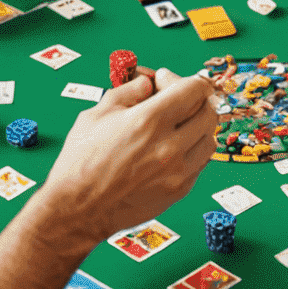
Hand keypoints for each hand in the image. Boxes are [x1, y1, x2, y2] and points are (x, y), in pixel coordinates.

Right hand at [40, 66, 218, 247]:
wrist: (78, 209)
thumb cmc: (81, 161)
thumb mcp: (97, 113)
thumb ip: (128, 92)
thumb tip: (148, 83)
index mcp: (149, 120)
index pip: (194, 89)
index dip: (185, 80)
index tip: (168, 81)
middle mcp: (170, 146)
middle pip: (208, 111)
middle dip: (195, 99)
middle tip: (175, 100)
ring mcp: (178, 172)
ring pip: (209, 139)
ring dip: (198, 126)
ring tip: (176, 125)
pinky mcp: (179, 191)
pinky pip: (200, 163)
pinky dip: (192, 150)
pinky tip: (171, 148)